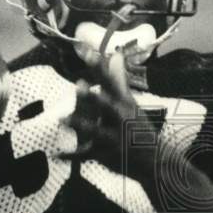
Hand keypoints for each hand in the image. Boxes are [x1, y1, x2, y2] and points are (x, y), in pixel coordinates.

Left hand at [62, 51, 155, 173]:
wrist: (155, 160)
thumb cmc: (137, 127)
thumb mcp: (130, 103)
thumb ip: (119, 80)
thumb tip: (116, 54)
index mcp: (124, 104)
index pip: (111, 83)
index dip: (99, 68)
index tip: (87, 53)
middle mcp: (120, 119)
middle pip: (107, 106)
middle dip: (94, 97)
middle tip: (78, 86)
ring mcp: (114, 138)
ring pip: (96, 131)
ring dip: (80, 125)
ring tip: (62, 119)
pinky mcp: (107, 155)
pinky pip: (87, 156)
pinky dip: (72, 157)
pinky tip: (57, 155)